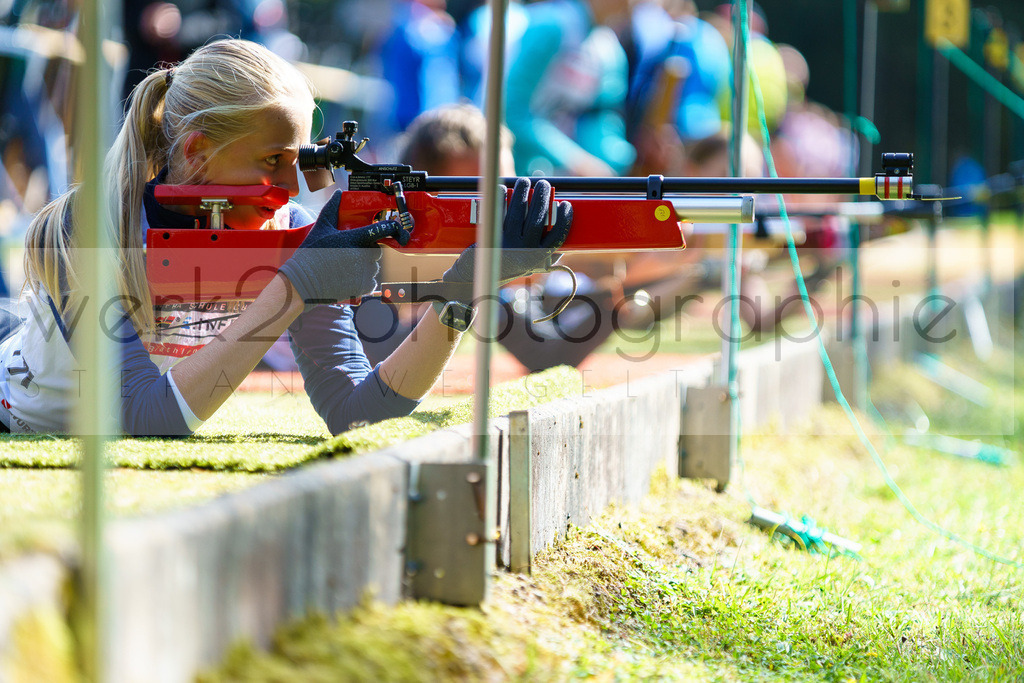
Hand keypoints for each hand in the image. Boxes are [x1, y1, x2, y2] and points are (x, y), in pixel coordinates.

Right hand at [278, 190, 413, 308]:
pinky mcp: (364, 286)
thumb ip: (332, 209)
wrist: (304, 282)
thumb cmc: (311, 254)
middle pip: (377, 250)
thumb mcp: (321, 228)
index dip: (394, 229)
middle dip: (367, 250)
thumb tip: (338, 193)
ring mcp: (366, 271)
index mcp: (357, 238)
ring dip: (365, 266)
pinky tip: (348, 277)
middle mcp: (365, 254)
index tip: (398, 231)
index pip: (384, 229)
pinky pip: (372, 281)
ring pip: (374, 266)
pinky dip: (363, 280)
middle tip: (349, 253)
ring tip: (345, 267)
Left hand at [442, 178, 571, 298]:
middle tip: (543, 183)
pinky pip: (497, 212)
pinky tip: (503, 189)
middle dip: (542, 196)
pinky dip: (500, 198)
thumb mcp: (529, 266)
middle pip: (538, 219)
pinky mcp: (491, 236)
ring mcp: (507, 243)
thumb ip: (546, 257)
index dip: (564, 218)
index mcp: (537, 257)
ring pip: (518, 212)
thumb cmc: (505, 268)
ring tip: (524, 182)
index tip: (565, 204)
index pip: (557, 237)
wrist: (475, 277)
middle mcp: (523, 251)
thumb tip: (562, 245)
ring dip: (522, 192)